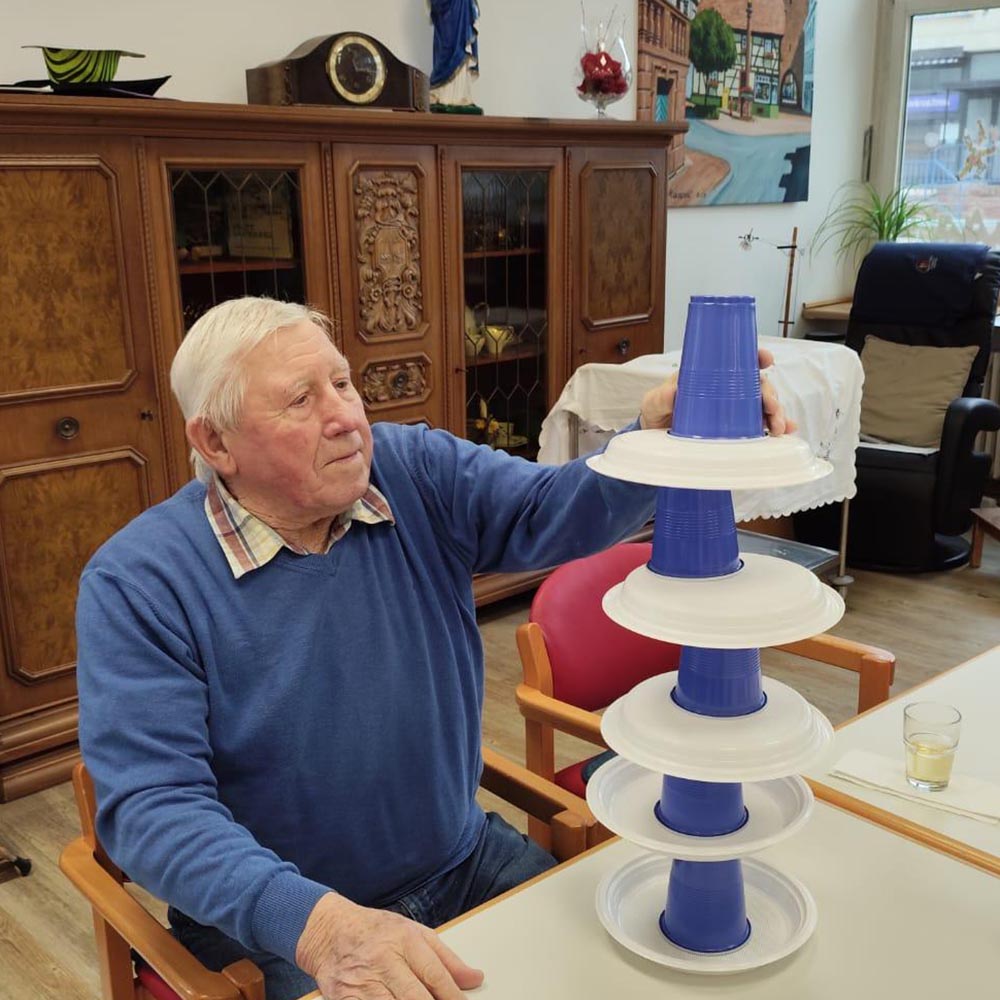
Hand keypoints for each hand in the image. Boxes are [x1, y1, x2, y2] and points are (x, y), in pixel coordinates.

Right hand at [296, 892, 483, 998]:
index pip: (435, 975)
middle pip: (416, 997)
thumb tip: (474, 979)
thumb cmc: (376, 931)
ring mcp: (363, 981)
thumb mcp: (414, 932)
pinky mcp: (345, 998)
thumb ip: (445, 958)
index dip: (453, 997)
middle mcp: (384, 959)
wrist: (328, 931)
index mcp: (404, 939)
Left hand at [639, 348, 796, 435]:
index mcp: (711, 377)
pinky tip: (785, 433)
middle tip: (772, 407)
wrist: (658, 442)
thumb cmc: (658, 414)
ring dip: (777, 414)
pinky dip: (777, 427)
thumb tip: (672, 391)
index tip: (765, 359)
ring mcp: (734, 410)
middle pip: (758, 385)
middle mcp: (728, 391)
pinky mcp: (737, 430)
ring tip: (778, 427)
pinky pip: (761, 426)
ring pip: (764, 406)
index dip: (755, 357)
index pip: (737, 361)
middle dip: (771, 394)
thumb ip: (660, 397)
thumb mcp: (654, 403)